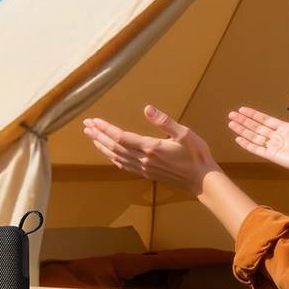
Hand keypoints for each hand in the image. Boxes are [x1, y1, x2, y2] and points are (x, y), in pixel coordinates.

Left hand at [82, 105, 221, 191]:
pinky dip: (112, 158)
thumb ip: (164, 121)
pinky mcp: (147, 173)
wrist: (202, 180)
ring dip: (102, 146)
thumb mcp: (184, 133)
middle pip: (114, 147)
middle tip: (86, 126)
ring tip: (91, 137)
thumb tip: (147, 108)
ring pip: (116, 157)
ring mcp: (144, 168)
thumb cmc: (196, 155)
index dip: (105, 129)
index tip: (93, 121)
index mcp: (151, 148)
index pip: (121, 137)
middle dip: (98, 136)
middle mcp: (143, 159)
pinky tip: (108, 153)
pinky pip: (124, 165)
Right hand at [227, 96, 288, 177]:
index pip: (265, 120)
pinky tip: (237, 138)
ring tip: (231, 123)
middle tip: (232, 114)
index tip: (243, 110)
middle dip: (243, 121)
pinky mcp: (272, 156)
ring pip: (253, 136)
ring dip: (242, 130)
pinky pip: (256, 149)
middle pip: (256, 127)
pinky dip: (246, 144)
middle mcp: (278, 137)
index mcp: (286, 129)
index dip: (253, 115)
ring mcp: (274, 147)